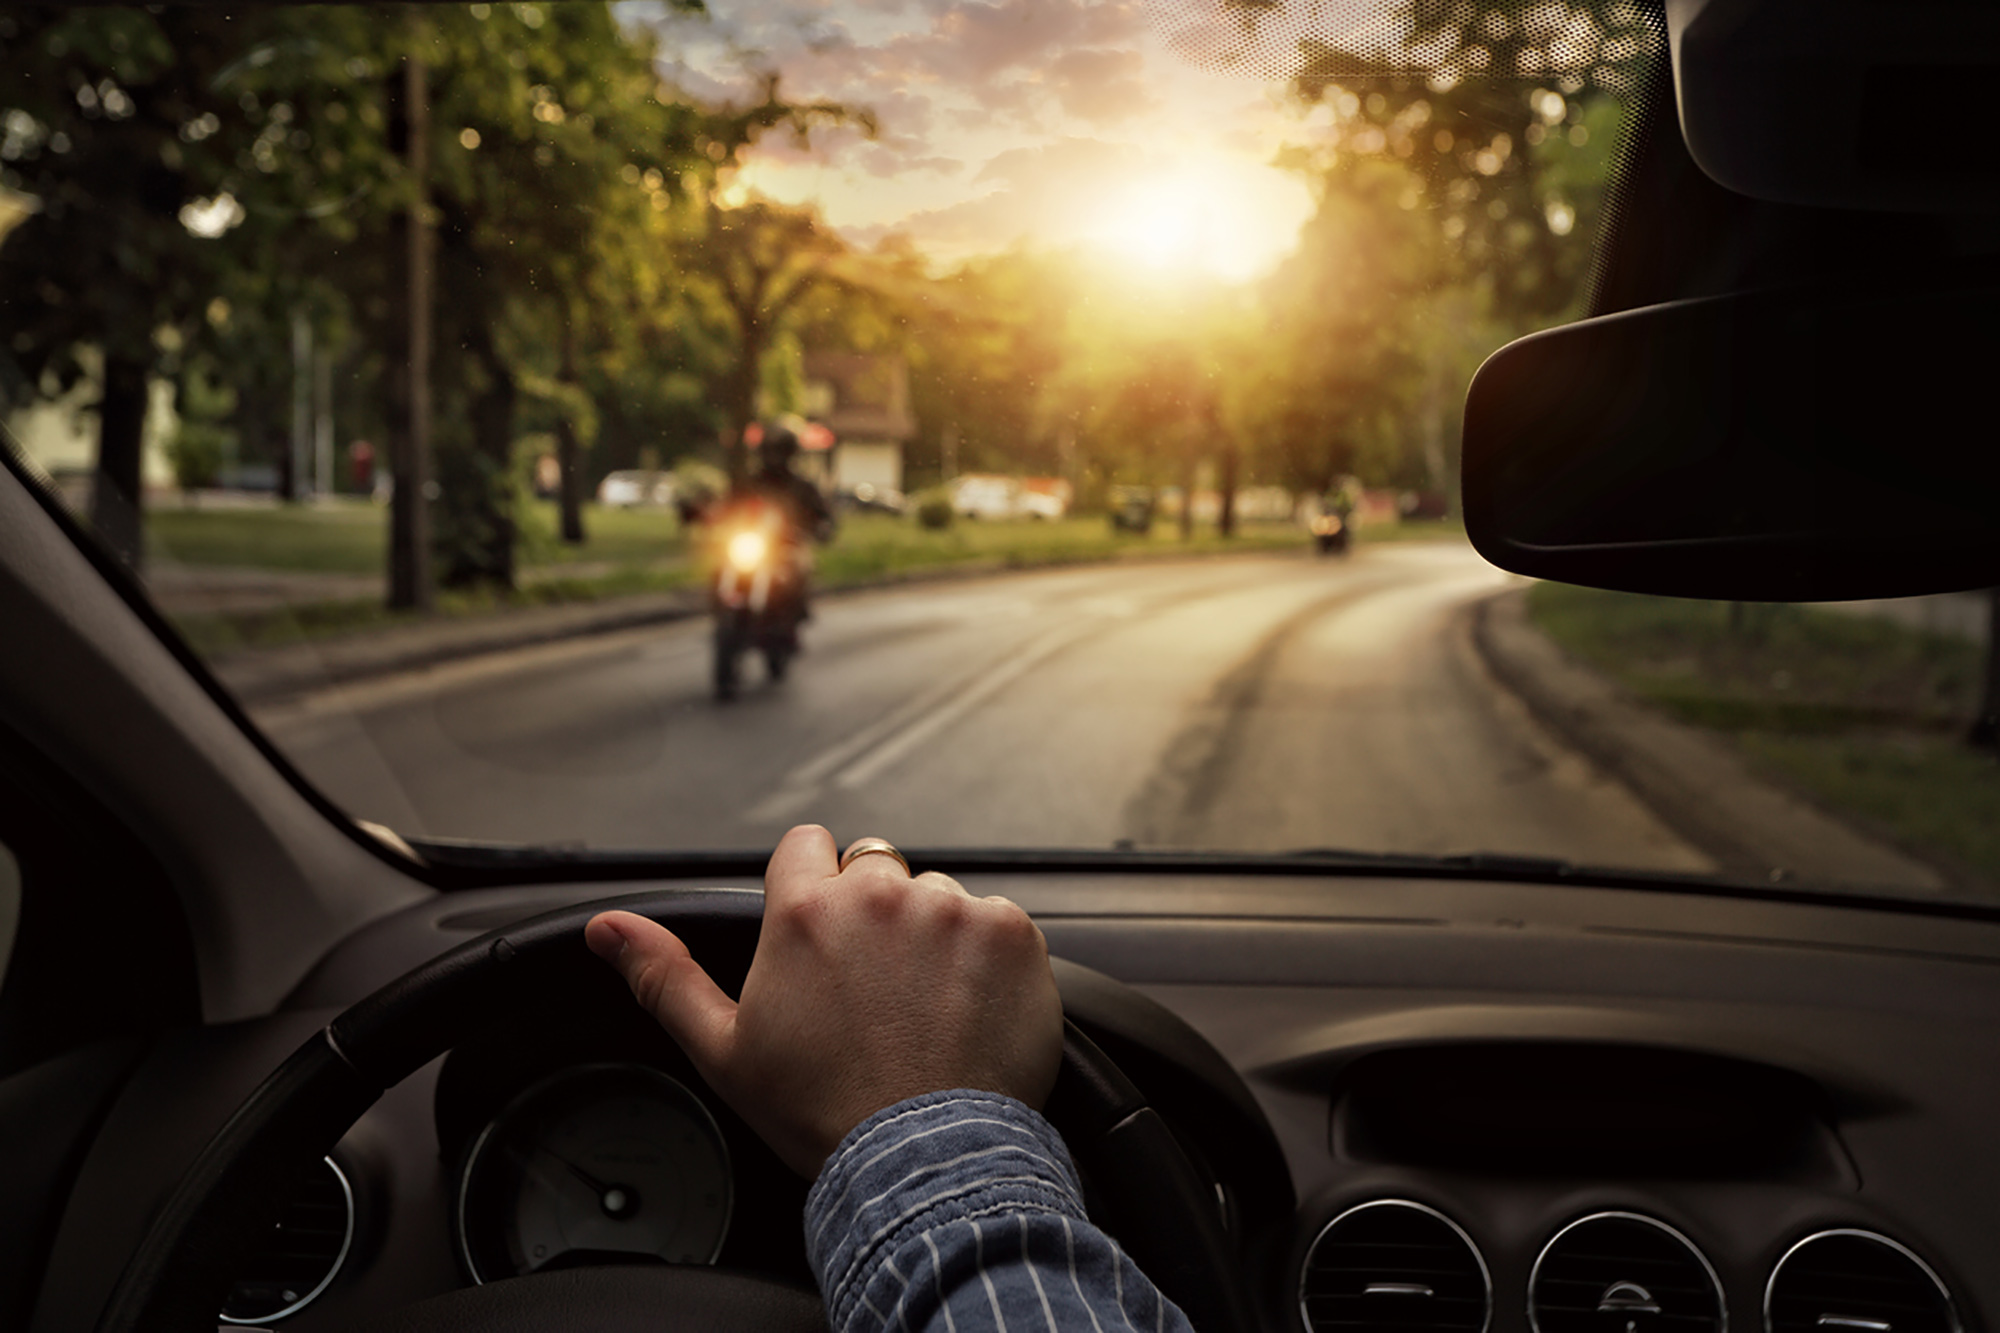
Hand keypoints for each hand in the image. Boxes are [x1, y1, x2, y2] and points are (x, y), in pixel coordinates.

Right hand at [585, 824, 1063, 1176]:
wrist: (923, 1164)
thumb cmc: (823, 1115)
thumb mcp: (723, 1050)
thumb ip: (663, 974)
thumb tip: (607, 928)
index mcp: (803, 913)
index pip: (806, 846)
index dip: (812, 886)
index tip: (821, 936)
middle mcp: (879, 896)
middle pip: (875, 867)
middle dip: (873, 912)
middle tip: (874, 989)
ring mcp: (952, 909)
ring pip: (937, 896)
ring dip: (933, 935)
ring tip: (922, 1010)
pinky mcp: (1010, 933)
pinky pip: (996, 922)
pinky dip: (986, 960)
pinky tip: (966, 1012)